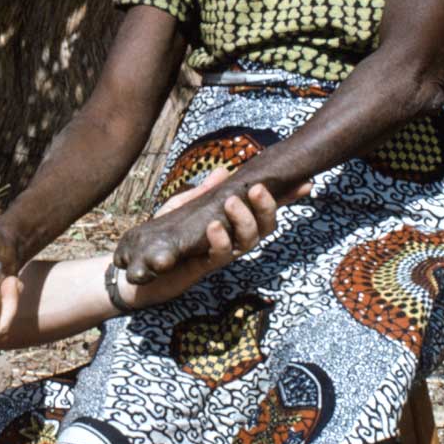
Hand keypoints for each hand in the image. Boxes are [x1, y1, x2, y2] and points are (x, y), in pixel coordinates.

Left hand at [114, 170, 304, 285]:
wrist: (138, 272)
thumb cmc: (161, 241)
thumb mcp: (181, 209)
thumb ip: (203, 193)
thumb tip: (224, 171)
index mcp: (230, 223)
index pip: (262, 209)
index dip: (285, 199)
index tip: (306, 184)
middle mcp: (231, 240)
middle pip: (264, 226)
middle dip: (266, 206)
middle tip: (258, 188)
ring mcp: (219, 255)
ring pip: (248, 241)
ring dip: (244, 220)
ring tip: (232, 202)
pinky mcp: (203, 268)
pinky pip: (220, 256)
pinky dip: (219, 240)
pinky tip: (213, 225)